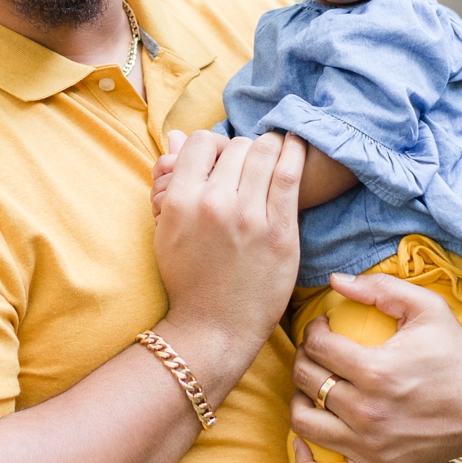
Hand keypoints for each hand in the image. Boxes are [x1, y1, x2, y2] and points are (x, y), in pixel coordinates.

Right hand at [152, 132, 303, 363]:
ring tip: (271, 157)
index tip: (220, 162)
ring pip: (263, 151)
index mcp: (180, 201)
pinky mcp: (280, 231)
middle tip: (246, 169)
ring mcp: (249, 217)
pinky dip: (295, 151)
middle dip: (241, 152)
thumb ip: (170, 181)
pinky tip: (296, 145)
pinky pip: (290, 174)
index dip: (212, 147)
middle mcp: (213, 204)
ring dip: (268, 149)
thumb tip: (174, 134)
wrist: (214, 328)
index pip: (200, 142)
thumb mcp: (165, 229)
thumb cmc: (188, 279)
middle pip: (235, 146)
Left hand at [288, 273, 461, 462]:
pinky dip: (304, 462)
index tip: (323, 327)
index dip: (312, 330)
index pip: (316, 346)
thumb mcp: (427, 308)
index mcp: (377, 371)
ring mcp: (370, 448)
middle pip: (306, 380)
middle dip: (304, 359)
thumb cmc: (453, 352)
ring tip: (313, 388)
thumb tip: (333, 280)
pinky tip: (305, 439)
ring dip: (298, 401)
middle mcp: (368, 412)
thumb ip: (380, 288)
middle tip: (318, 353)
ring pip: (303, 424)